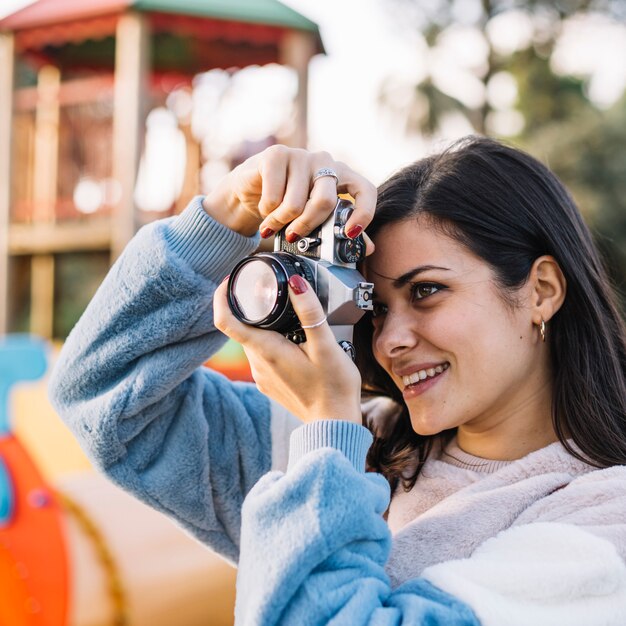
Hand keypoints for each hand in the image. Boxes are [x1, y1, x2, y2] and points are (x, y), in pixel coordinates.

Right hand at [202, 146, 376, 239]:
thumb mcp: (314, 219)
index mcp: (341, 175)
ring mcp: (300, 155)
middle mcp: (324, 161)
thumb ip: (339, 230)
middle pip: (326, 202)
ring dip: (280, 222)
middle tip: (294, 236)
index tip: (349, 234)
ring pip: (296, 204)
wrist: (249, 190)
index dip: (362, 213)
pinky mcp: (275, 155)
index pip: (364, 189)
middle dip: (307, 226)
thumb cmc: (286, 204)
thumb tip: (367, 249)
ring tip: (274, 224)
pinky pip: (274, 198)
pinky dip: (267, 212)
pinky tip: (264, 208)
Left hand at [213, 274, 362, 424]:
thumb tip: (296, 283)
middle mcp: (258, 364)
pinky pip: (263, 355)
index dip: (221, 296)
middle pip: (241, 328)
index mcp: (266, 351)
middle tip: (271, 292)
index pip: (225, 321)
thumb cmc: (333, 387)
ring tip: (290, 317)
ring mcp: (262, 375)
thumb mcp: (326, 345)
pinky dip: (272, 341)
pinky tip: (294, 342)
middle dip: (251, 308)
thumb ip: (310, 312)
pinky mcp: (270, 382)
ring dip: (265, 326)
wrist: (334, 423)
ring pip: (253, 341)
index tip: (229, 282)